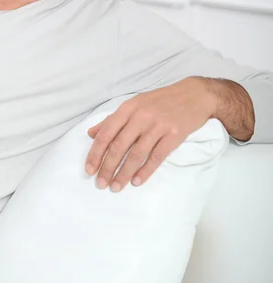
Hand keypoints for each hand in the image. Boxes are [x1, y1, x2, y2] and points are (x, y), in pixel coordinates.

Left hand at [85, 76, 215, 191]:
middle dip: (107, 167)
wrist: (194, 95)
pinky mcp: (174, 135)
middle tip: (101, 183)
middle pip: (119, 146)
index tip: (89, 169)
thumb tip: (91, 134)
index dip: (96, 153)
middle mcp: (141, 116)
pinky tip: (136, 181)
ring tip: (116, 187)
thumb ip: (112, 120)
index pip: (106, 133)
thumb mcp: (135, 104)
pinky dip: (145, 171)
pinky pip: (157, 156)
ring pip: (136, 154)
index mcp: (128, 108)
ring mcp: (158, 125)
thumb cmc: (161, 101)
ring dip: (124, 173)